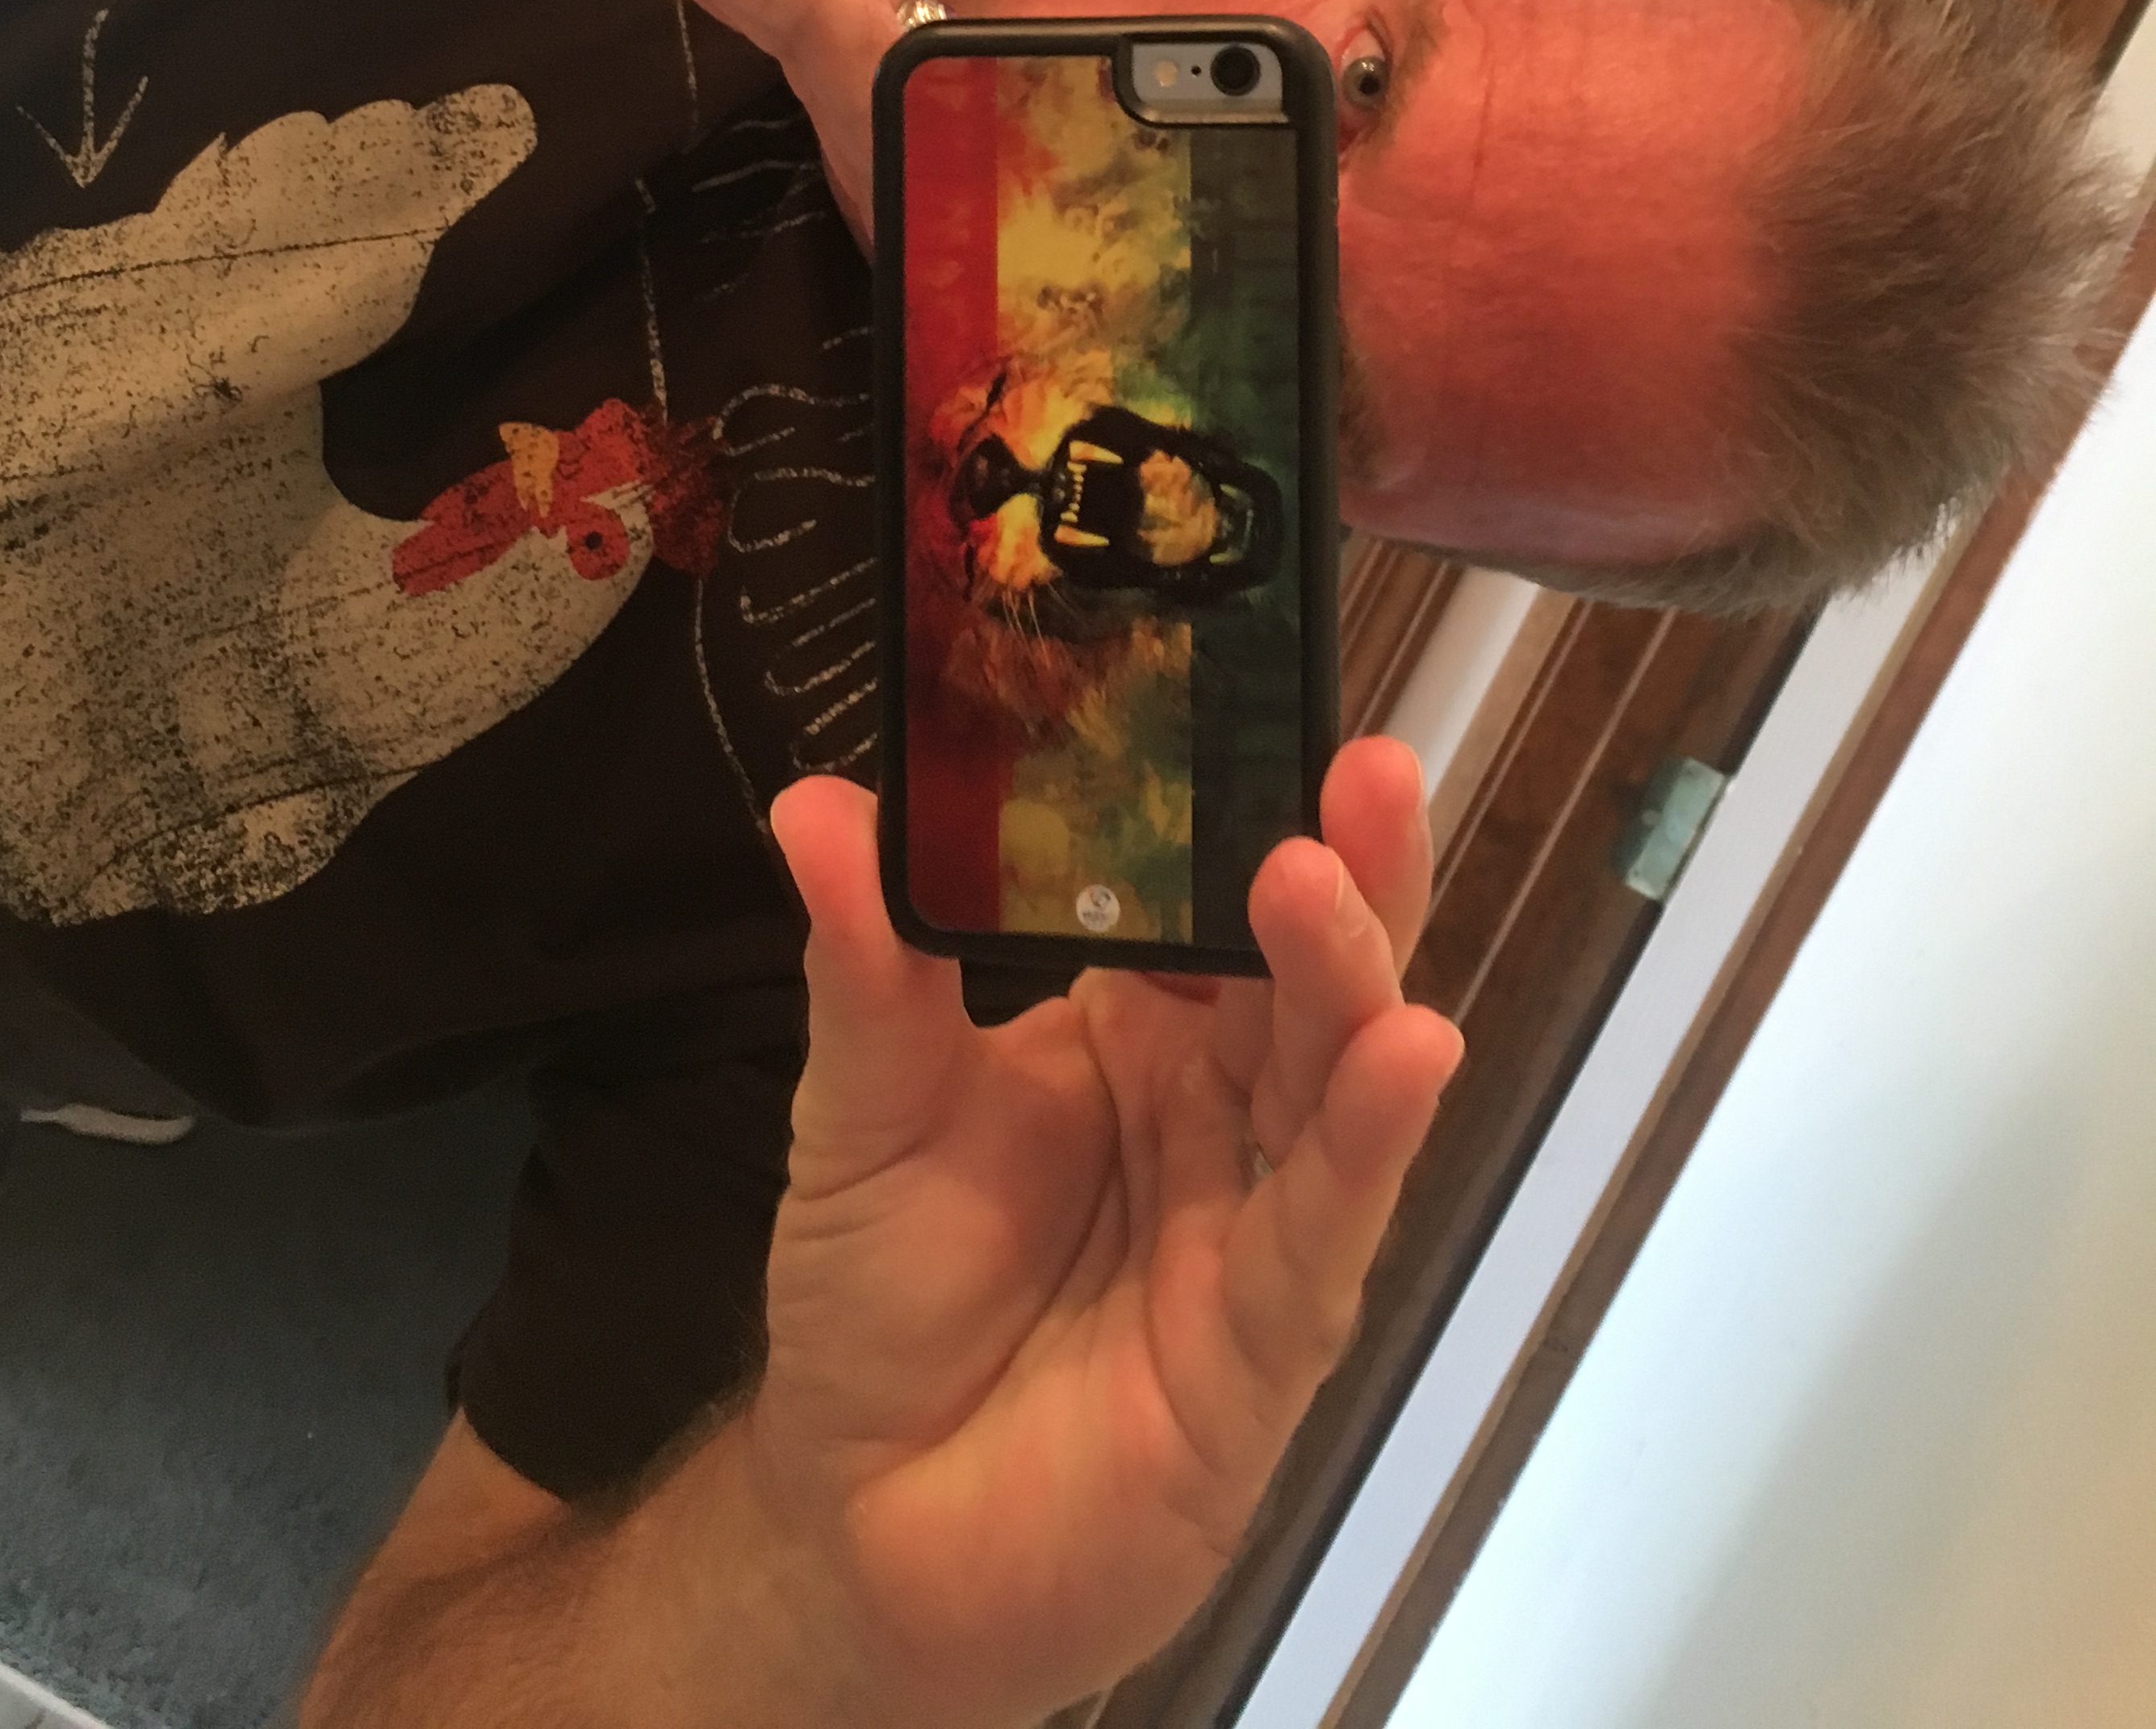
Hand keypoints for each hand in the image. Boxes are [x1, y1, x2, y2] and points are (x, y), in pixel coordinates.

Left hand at [747, 743, 1461, 1728]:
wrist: (859, 1525)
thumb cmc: (882, 1298)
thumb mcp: (861, 1106)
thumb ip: (866, 961)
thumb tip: (818, 803)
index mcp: (1137, 1027)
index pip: (1216, 896)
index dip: (1251, 807)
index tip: (1270, 701)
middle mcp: (1219, 1109)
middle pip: (1306, 968)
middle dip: (1347, 864)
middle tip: (1360, 764)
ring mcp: (1252, 1221)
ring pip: (1333, 1078)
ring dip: (1352, 974)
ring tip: (1340, 872)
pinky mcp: (1260, 1345)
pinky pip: (1323, 1230)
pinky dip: (1369, 1143)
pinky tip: (1408, 1053)